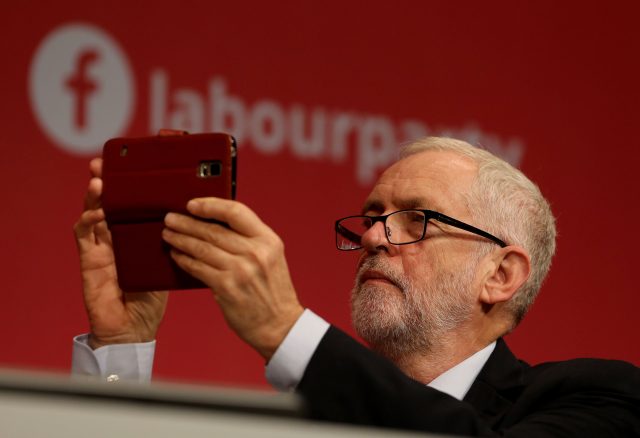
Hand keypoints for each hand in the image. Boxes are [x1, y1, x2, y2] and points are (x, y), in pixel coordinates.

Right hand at [73, 158, 167, 348]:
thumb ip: (176, 240)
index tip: (134, 164)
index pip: (132, 203)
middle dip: (106, 180)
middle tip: (105, 163)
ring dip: (95, 196)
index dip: (131, 184)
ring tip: (100, 182)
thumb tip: (195, 215)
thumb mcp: (169, 261)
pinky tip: (98, 213)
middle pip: (109, 201)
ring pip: (93, 212)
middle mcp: (118, 235)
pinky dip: (89, 221)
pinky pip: (85, 234)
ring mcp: (102, 245)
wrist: (135, 326)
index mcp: (138, 233)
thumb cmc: (154, 295)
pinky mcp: (90, 258)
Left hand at [162, 198, 303, 359]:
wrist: (279, 325)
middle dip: (187, 222)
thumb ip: (249, 240)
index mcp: (268, 240)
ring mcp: (240, 270)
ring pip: (202, 248)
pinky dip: (184, 260)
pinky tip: (177, 255)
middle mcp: (256, 252)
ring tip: (168, 235)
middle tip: (170, 219)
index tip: (193, 204)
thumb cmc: (272, 291)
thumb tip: (214, 225)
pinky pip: (198, 268)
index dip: (211, 205)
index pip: (236, 212)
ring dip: (180, 239)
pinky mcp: (226, 287)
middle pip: (213, 230)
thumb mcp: (271, 257)